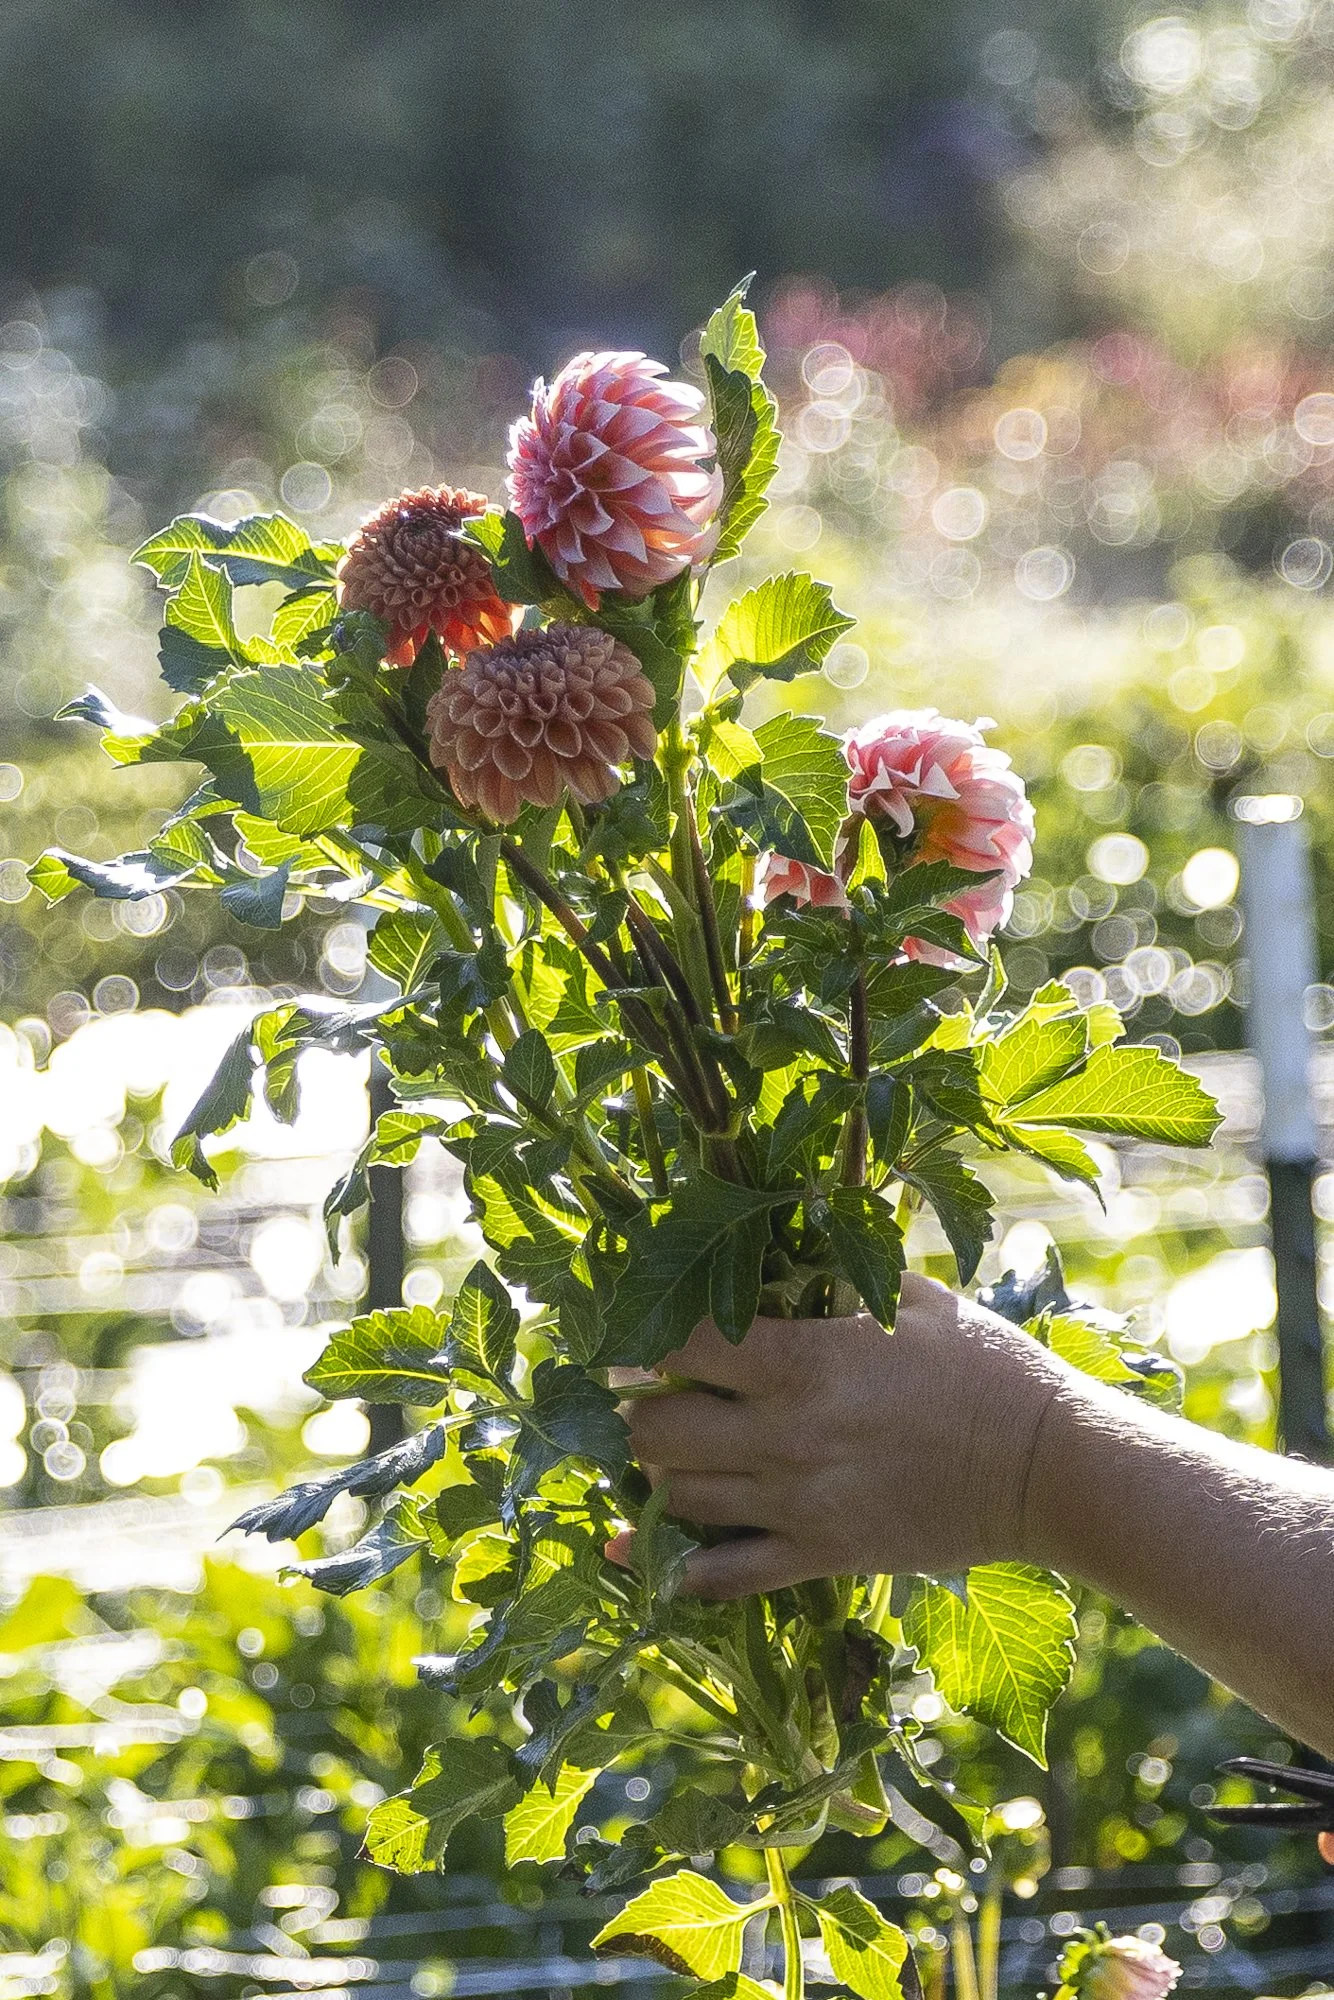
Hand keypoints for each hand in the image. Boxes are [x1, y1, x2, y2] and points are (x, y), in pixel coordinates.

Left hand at [613, 1272, 1067, 1596]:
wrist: (1049, 1468)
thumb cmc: (985, 1367)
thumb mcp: (912, 1297)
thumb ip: (838, 1270)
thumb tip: (781, 1235)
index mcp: (805, 1362)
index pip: (681, 1345)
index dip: (640, 1337)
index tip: (633, 1331)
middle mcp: (786, 1437)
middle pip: (656, 1430)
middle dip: (638, 1409)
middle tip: (646, 1394)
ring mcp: (799, 1505)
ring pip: (677, 1499)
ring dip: (658, 1473)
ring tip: (667, 1450)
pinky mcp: (820, 1557)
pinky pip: (721, 1578)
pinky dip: (676, 1569)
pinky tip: (644, 1551)